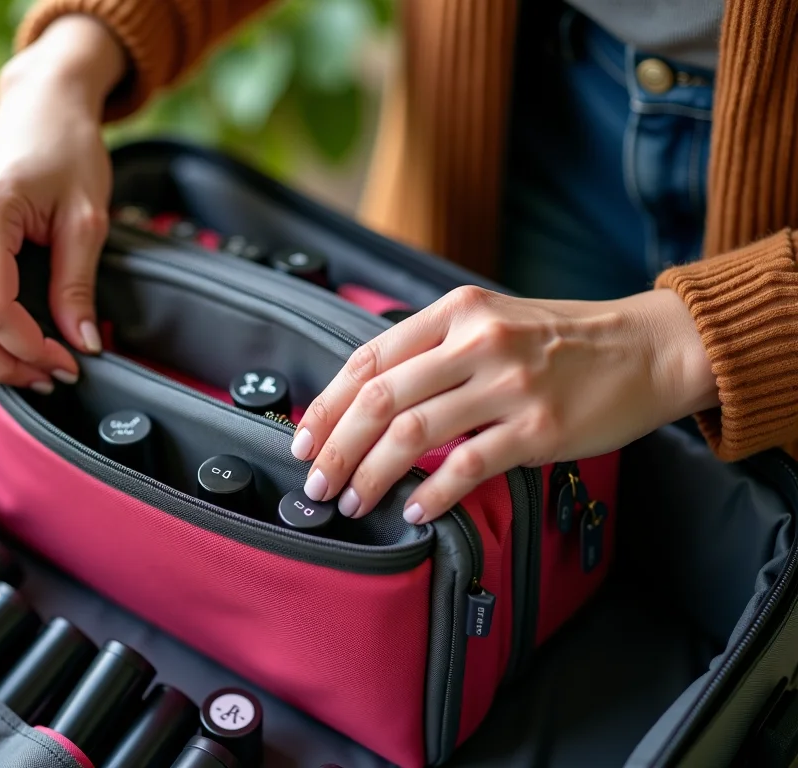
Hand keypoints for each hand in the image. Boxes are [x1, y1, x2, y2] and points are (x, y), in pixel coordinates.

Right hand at [0, 17, 125, 391]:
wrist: (40, 103)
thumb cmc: (66, 147)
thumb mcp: (87, 216)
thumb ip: (78, 284)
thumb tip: (82, 342)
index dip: (28, 348)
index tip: (67, 362)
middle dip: (0, 363)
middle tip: (48, 376)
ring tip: (26, 366)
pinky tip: (2, 342)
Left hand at [290, 286, 717, 523]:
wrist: (648, 349)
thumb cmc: (562, 340)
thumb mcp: (491, 320)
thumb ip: (432, 349)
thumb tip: (365, 398)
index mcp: (455, 312)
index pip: (367, 360)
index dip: (325, 405)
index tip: (302, 440)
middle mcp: (477, 342)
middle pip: (378, 399)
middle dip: (335, 447)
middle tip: (315, 483)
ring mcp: (509, 385)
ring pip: (411, 434)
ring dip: (370, 475)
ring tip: (353, 501)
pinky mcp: (539, 429)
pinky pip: (466, 466)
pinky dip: (430, 494)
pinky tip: (412, 511)